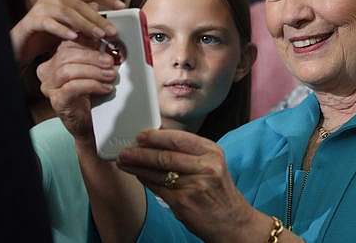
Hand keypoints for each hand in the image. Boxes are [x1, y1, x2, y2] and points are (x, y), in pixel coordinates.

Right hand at [11, 0, 124, 64]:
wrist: (23, 44)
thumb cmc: (51, 35)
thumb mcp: (74, 28)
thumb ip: (88, 24)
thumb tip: (112, 28)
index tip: (122, 6)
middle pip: (80, 4)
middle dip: (99, 18)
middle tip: (112, 31)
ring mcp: (41, 7)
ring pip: (66, 12)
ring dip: (84, 24)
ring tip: (98, 35)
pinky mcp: (31, 21)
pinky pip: (48, 23)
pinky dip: (62, 30)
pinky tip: (73, 37)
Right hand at [37, 37, 116, 143]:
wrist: (86, 122)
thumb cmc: (88, 95)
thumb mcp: (90, 70)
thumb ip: (93, 55)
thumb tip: (105, 39)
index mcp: (53, 61)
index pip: (67, 45)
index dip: (86, 41)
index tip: (104, 41)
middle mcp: (47, 73)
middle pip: (66, 56)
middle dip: (92, 57)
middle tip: (110, 62)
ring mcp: (50, 88)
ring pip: (67, 71)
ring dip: (94, 71)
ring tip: (110, 75)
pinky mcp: (57, 101)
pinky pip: (73, 88)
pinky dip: (92, 85)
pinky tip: (105, 88)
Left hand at [117, 129, 270, 241]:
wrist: (231, 221)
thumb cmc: (217, 191)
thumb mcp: (211, 163)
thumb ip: (189, 152)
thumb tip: (158, 140)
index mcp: (212, 151)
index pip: (179, 138)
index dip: (156, 136)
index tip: (141, 135)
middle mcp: (206, 166)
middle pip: (166, 155)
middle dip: (141, 152)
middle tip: (126, 149)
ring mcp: (195, 185)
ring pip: (159, 172)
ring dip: (138, 166)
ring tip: (124, 161)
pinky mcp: (184, 202)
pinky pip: (159, 188)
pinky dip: (146, 181)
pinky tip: (138, 176)